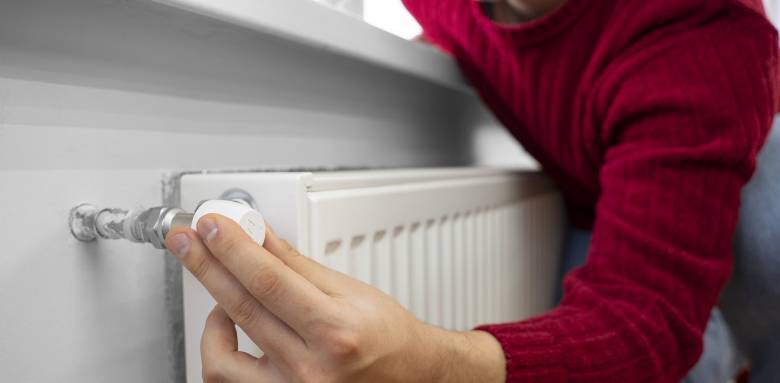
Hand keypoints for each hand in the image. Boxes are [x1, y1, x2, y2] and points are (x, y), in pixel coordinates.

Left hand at [165, 214, 505, 382]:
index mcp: (335, 332)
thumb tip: (258, 236)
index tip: (211, 225)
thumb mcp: (350, 291)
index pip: (269, 281)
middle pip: (241, 309)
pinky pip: (230, 382)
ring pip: (222, 360)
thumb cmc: (387, 336)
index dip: (233, 249)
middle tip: (187, 240)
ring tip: (220, 295)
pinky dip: (221, 352)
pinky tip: (229, 328)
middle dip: (206, 267)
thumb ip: (296, 265)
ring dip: (211, 318)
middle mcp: (312, 371)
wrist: (410, 377)